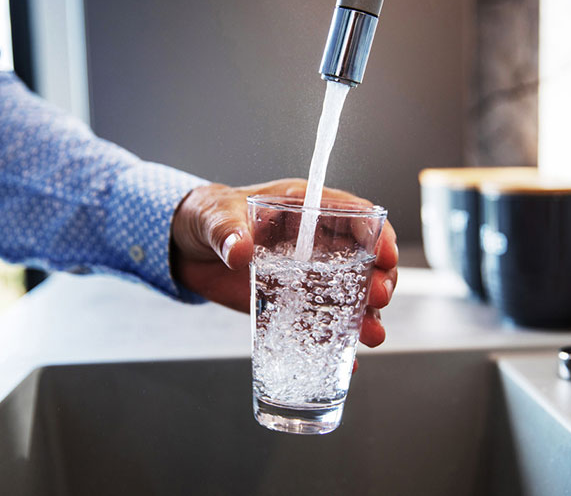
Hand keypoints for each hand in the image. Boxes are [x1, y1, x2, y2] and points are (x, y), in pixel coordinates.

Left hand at [171, 178, 397, 355]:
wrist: (185, 249)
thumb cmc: (206, 217)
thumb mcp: (214, 216)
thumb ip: (226, 231)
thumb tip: (239, 250)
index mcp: (303, 209)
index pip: (352, 215)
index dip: (375, 233)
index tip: (385, 254)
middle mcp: (314, 243)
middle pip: (362, 259)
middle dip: (377, 279)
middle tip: (379, 298)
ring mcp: (305, 275)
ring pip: (348, 294)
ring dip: (365, 315)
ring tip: (372, 335)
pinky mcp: (290, 303)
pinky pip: (318, 322)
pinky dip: (333, 341)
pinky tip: (346, 361)